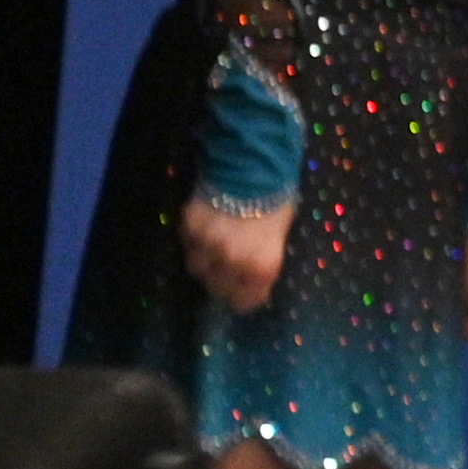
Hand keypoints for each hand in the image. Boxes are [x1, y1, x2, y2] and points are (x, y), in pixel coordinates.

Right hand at [180, 197, 289, 314]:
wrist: (251, 167)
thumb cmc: (275, 200)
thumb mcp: (279, 235)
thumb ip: (263, 259)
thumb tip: (255, 274)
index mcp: (260, 267)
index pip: (245, 301)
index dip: (244, 299)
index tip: (244, 296)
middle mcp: (232, 263)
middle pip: (218, 289)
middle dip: (223, 286)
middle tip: (227, 279)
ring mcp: (207, 247)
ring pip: (198, 270)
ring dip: (206, 267)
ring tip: (214, 258)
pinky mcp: (188, 229)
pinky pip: (188, 247)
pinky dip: (195, 246)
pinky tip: (204, 237)